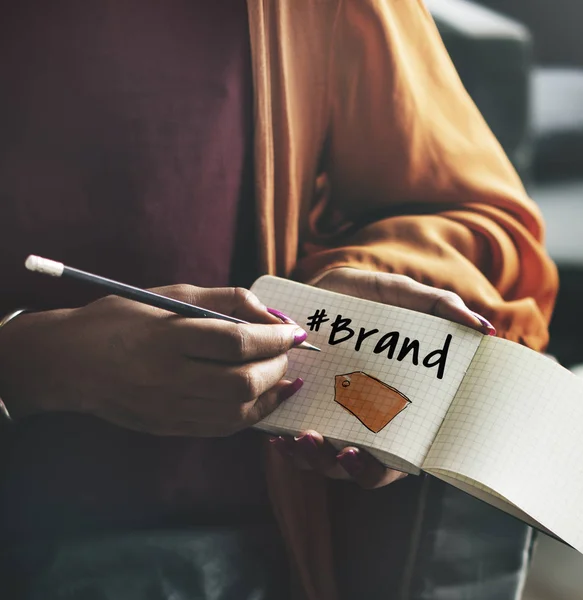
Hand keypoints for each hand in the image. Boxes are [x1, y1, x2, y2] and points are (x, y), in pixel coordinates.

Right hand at [0, 286, 305, 436]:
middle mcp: (168, 378)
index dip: (274, 337)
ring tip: (284, 375)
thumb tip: (273, 317)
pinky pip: (222, 428)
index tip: (293, 331)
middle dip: (277, 367)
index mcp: (167, 337)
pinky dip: (252, 414)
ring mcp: (168, 409)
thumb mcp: (172, 295)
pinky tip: (263, 396)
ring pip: (237, 413)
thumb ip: (226, 301)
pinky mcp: (168, 427)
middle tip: (286, 351)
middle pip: (242, 383)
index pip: (236, 342)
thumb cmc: (123, 317)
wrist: (70, 362)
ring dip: (272, 394)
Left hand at [269, 268, 494, 487]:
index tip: (376, 456)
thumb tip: (484, 328)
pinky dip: (286, 446)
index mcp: (394, 405)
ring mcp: (329, 419)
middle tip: (339, 450)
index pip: (400, 454)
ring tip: (302, 438)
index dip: (388, 465)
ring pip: (323, 461)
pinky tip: (277, 434)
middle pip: (362, 466)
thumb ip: (438, 306)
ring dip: (313, 459)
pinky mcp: (299, 411)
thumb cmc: (366, 298)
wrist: (319, 287)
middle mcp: (363, 420)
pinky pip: (292, 442)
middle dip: (350, 467)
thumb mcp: (401, 294)